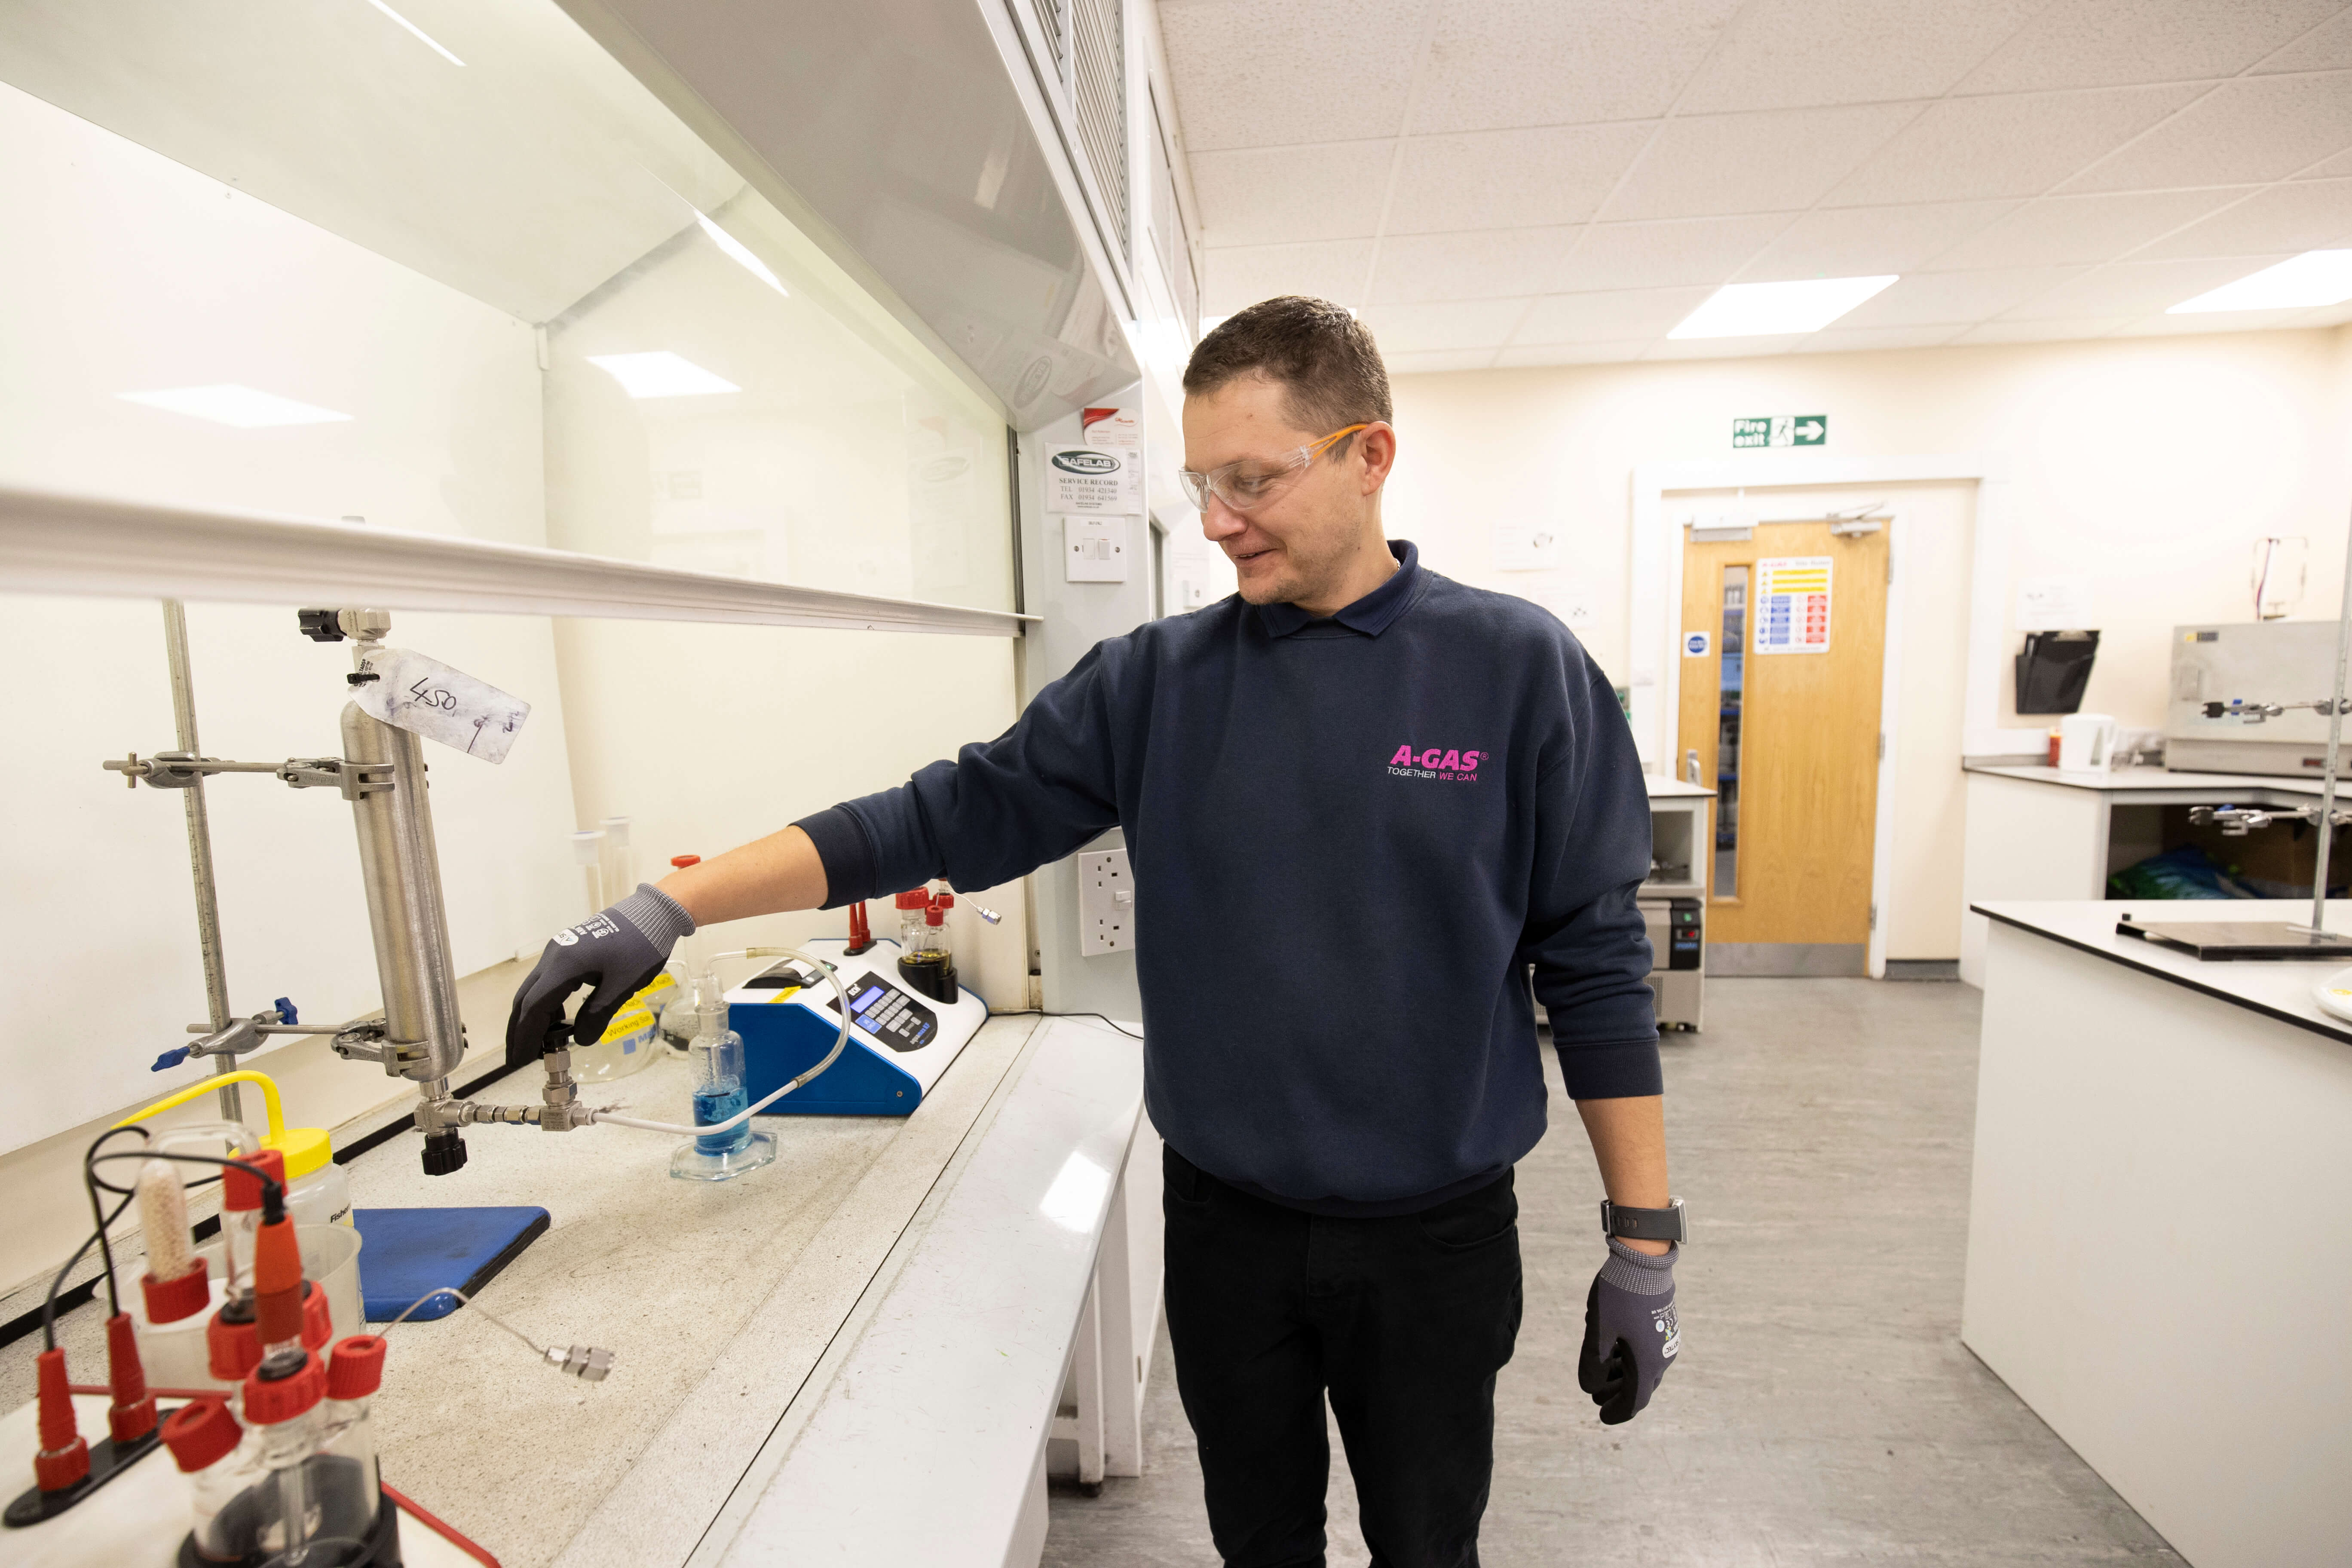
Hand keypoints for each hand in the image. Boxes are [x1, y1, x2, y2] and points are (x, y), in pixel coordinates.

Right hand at [504, 886, 694, 1069]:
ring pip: (534, 990)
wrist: (651, 914)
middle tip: (518, 1059)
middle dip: (519, 1031)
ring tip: (538, 1046)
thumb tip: (581, 1040)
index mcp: (563, 966)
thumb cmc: (640, 948)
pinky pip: (547, 982)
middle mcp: (553, 957)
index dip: (525, 1036)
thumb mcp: (623, 985)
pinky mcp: (567, 951)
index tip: (520, 1060)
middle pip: (525, 999)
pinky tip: (557, 1022)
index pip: (533, 1007)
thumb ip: (598, 1013)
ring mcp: (558, 951)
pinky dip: (547, 1005)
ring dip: (532, 1018)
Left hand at [1578, 1239, 1676, 1424]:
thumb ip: (1593, 1363)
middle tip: (1595, 1396)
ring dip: (1623, 1376)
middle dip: (1617, 1395)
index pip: (1634, 1402)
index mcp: (1647, 1363)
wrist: (1643, 1259)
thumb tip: (1589, 1388)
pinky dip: (1630, 1360)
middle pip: (1640, 1387)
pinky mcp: (1663, 1326)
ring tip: (1601, 1373)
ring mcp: (1665, 1341)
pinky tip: (1613, 1351)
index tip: (1601, 1416)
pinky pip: (1647, 1352)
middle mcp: (1662, 1356)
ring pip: (1644, 1369)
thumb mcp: (1598, 1330)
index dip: (1617, 1412)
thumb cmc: (1619, 1295)